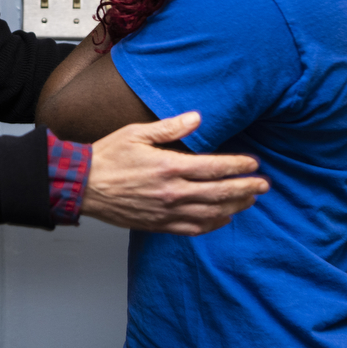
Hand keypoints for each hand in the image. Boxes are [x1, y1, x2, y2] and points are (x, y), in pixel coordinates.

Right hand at [80, 112, 267, 233]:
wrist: (83, 186)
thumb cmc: (107, 157)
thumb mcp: (136, 133)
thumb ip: (169, 127)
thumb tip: (197, 118)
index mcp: (169, 167)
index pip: (214, 167)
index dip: (238, 166)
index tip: (253, 164)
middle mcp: (172, 192)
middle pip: (220, 192)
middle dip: (246, 188)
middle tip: (264, 185)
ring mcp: (167, 211)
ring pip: (211, 213)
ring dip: (235, 207)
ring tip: (249, 200)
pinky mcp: (159, 225)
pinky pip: (194, 229)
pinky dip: (213, 224)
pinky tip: (223, 219)